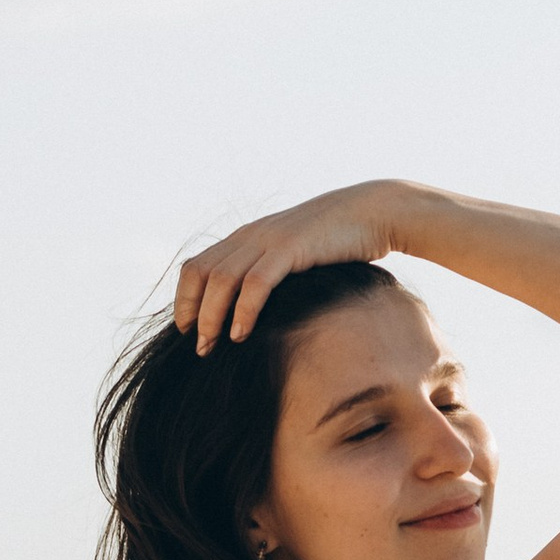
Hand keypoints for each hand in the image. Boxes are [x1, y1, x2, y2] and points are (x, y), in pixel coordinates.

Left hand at [174, 180, 424, 353]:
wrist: (375, 212)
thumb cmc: (340, 244)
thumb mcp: (297, 258)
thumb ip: (272, 275)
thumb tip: (256, 312)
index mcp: (246, 237)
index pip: (196, 266)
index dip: (184, 299)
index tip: (187, 331)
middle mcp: (250, 235)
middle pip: (200, 273)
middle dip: (191, 312)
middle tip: (196, 347)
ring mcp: (270, 239)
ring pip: (222, 279)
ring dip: (211, 317)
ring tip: (210, 347)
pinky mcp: (291, 248)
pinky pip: (257, 283)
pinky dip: (243, 310)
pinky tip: (240, 334)